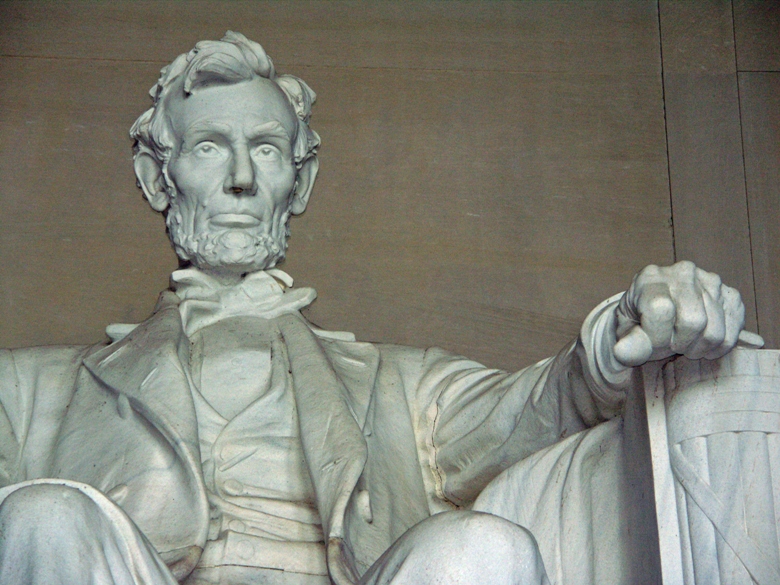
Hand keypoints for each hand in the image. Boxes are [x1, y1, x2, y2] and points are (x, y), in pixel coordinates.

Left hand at [612, 261, 760, 366]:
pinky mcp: (731, 295)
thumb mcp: (627, 333)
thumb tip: (622, 353)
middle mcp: (683, 272)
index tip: (652, 340)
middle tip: (671, 343)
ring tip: (685, 342)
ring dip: (698, 347)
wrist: (661, 314)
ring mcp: (710, 281)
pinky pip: (733, 331)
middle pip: (693, 321)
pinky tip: (702, 341)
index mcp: (651, 277)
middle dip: (680, 343)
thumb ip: (628, 344)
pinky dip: (718, 347)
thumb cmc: (642, 322)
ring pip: (714, 331)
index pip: (661, 310)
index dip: (657, 336)